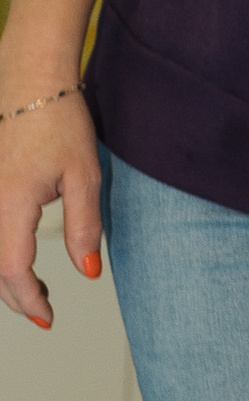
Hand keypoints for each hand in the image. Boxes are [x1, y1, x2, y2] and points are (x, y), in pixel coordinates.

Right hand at [0, 83, 100, 331]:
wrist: (31, 81)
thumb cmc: (60, 121)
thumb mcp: (84, 176)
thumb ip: (84, 227)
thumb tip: (88, 272)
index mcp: (11, 202)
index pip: (12, 269)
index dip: (29, 300)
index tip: (49, 318)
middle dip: (16, 297)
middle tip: (44, 314)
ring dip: (6, 278)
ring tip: (38, 290)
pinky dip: (1, 254)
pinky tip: (20, 258)